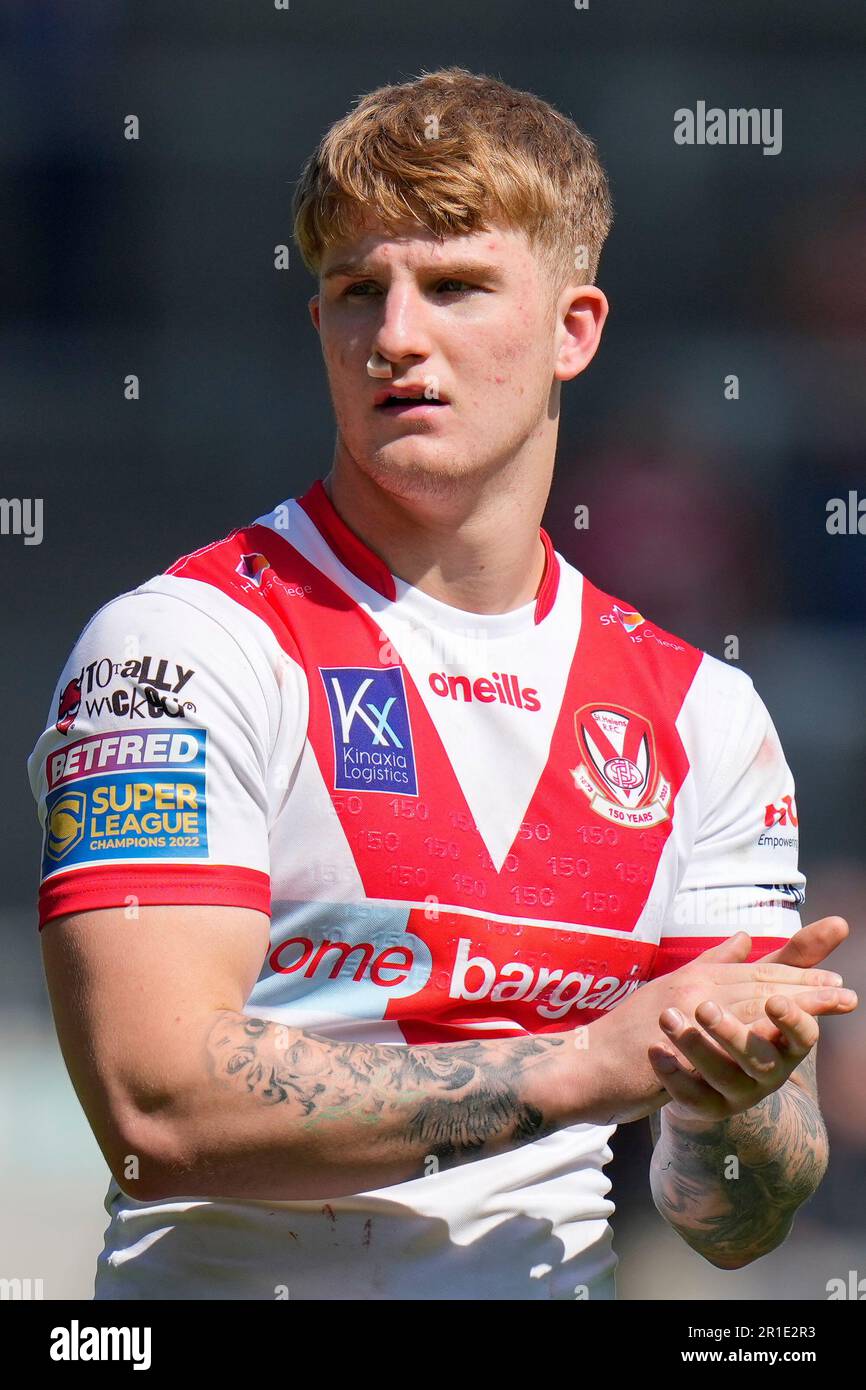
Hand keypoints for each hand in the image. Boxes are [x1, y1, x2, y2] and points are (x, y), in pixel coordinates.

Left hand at [649, 917, 857, 1122]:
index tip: (775, 1000)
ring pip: (722, 1077)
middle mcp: (768, 1072)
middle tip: (704, 1007)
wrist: (709, 1068)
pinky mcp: (706, 1107)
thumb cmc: (747, 1016)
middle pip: (758, 1057)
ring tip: (667, 1017)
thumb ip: (797, 957)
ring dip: (695, 1047)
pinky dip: (673, 1076)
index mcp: (787, 1042)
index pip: (802, 1035)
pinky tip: (656, 1051)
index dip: (792, 1019)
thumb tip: (840, 922)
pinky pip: (692, 1098)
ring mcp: (737, 1092)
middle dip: (732, 1033)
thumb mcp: (765, 985)